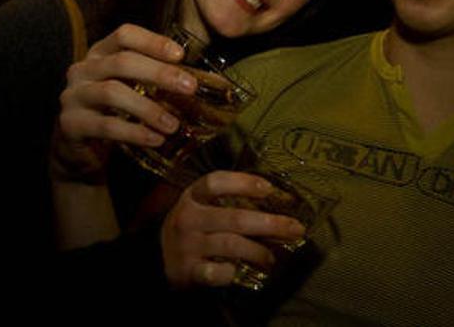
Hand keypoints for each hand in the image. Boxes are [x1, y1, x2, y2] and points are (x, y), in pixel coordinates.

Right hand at [53, 24, 196, 180]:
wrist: (80, 153)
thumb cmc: (113, 115)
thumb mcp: (130, 90)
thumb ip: (153, 81)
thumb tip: (198, 80)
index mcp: (99, 54)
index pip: (124, 35)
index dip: (152, 41)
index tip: (181, 55)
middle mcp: (82, 70)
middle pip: (122, 62)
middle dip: (159, 73)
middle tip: (190, 87)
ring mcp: (73, 96)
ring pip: (112, 92)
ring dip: (148, 108)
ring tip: (174, 125)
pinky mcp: (70, 124)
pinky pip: (105, 125)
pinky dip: (134, 132)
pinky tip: (155, 140)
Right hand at [161, 171, 305, 288]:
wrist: (157, 259)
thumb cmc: (192, 228)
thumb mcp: (201, 207)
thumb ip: (227, 201)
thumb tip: (276, 200)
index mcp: (192, 197)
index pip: (216, 182)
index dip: (243, 183)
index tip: (269, 189)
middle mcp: (188, 218)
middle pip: (234, 217)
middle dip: (269, 223)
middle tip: (295, 228)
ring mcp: (187, 245)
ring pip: (231, 244)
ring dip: (259, 251)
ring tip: (273, 257)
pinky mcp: (188, 271)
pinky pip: (217, 272)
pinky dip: (233, 272)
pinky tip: (243, 271)